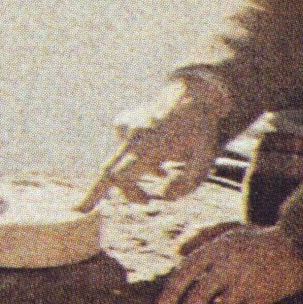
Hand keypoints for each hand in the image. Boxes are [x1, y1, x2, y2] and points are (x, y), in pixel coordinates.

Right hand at [103, 74, 231, 203]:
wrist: (191, 94)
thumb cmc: (200, 130)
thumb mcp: (205, 160)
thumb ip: (187, 184)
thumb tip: (164, 195)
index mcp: (148, 146)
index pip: (117, 175)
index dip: (97, 193)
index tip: (100, 208)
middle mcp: (131, 137)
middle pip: (109, 173)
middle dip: (126, 190)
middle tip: (147, 200)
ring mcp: (124, 127)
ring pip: (119, 164)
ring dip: (138, 174)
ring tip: (162, 172)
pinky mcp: (122, 122)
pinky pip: (122, 149)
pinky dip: (136, 159)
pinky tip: (156, 157)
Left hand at [156, 223, 302, 303]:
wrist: (301, 242)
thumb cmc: (262, 238)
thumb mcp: (231, 229)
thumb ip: (203, 236)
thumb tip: (177, 250)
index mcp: (218, 248)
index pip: (187, 270)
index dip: (172, 290)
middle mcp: (229, 265)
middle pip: (199, 295)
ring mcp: (246, 281)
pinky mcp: (264, 296)